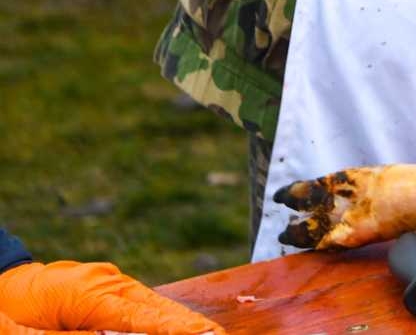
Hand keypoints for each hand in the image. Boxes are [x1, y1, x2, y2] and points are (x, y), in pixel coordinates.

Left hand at [0, 258, 217, 333]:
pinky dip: (157, 314)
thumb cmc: (8, 311)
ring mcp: (107, 280)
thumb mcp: (31, 334)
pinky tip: (174, 323)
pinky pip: (137, 301)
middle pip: (153, 307)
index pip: (139, 317)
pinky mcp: (104, 284)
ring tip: (202, 331)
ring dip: (174, 319)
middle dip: (184, 323)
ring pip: (149, 303)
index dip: (173, 328)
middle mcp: (105, 282)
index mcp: (88, 295)